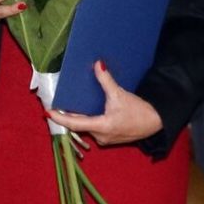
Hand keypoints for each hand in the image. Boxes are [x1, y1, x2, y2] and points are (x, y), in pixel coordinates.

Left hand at [47, 61, 162, 145]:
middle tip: (56, 104)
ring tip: (67, 105)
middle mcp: (100, 136)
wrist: (155, 122)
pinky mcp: (109, 137)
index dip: (60, 118)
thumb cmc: (138, 111)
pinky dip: (87, 120)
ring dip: (78, 118)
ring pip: (86, 127)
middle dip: (67, 115)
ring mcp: (104, 138)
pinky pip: (93, 128)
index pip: (75, 124)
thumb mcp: (120, 94)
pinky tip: (85, 110)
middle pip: (79, 125)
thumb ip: (106, 80)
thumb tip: (97, 64)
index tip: (47, 112)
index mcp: (102, 127)